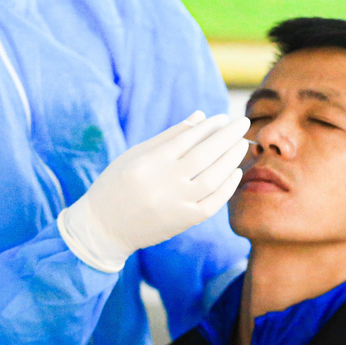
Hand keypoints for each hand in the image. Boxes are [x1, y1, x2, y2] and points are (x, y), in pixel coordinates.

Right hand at [58, 112, 250, 272]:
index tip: (223, 117)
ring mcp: (174, 204)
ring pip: (212, 178)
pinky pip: (212, 204)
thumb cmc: (117, 184)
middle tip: (243, 124)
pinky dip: (227, 188)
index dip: (209, 126)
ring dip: (231, 159)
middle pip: (204, 155)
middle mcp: (163, 182)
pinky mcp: (182, 222)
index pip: (187, 138)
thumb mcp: (135, 154)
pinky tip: (235, 172)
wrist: (102, 228)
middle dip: (228, 137)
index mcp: (149, 162)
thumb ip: (170, 135)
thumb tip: (202, 116)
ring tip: (241, 145)